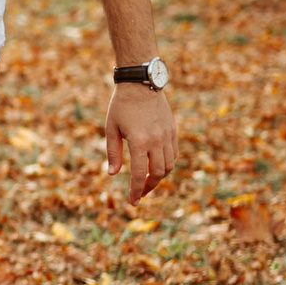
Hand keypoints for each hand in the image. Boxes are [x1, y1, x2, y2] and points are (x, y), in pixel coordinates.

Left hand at [102, 84, 176, 203]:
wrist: (141, 82)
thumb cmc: (121, 105)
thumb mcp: (111, 128)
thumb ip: (113, 152)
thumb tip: (112, 173)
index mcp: (140, 141)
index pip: (140, 174)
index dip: (136, 191)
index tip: (133, 202)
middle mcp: (157, 140)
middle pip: (158, 173)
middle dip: (148, 187)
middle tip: (139, 193)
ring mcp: (167, 135)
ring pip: (169, 165)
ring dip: (159, 176)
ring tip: (147, 180)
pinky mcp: (172, 129)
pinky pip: (173, 153)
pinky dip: (166, 163)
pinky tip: (156, 165)